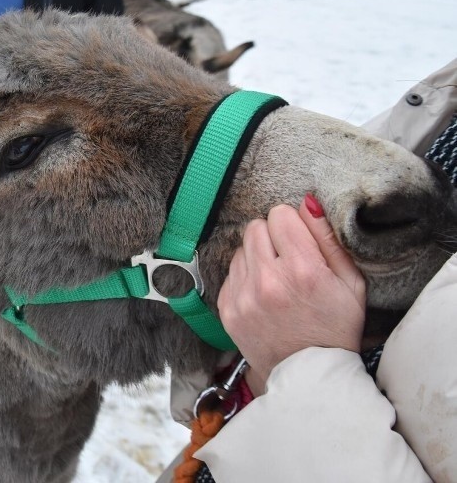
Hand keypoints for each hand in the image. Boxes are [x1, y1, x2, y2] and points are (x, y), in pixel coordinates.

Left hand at [218, 193, 365, 395]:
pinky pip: (230, 272)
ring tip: (277, 280)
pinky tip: (264, 295)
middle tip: (288, 260)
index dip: (292, 225)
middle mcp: (268, 281)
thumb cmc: (336, 327)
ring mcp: (243, 296)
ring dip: (257, 257)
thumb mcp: (351, 283)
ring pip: (241, 248)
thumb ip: (329, 238)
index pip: (280, 214)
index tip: (300, 242)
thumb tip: (306, 202)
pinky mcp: (227, 308)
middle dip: (273, 237)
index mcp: (302, 271)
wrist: (309, 376)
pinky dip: (245, 278)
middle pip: (256, 226)